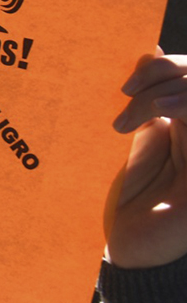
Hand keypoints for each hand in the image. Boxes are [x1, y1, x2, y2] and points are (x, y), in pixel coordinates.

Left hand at [106, 51, 186, 268]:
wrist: (127, 250)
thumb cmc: (122, 200)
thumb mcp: (129, 144)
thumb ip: (143, 105)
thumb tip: (148, 52)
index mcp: (181, 123)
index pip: (186, 74)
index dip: (161, 66)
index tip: (124, 80)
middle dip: (164, 71)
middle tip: (126, 90)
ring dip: (169, 86)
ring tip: (130, 109)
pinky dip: (179, 102)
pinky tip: (155, 115)